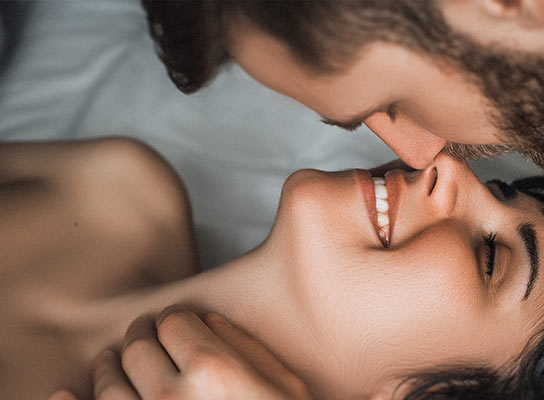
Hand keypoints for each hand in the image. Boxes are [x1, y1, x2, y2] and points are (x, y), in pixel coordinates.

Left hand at [49, 306, 310, 399]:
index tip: (175, 323)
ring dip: (109, 367)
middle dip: (142, 335)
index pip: (173, 321)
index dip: (174, 319)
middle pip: (138, 345)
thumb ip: (249, 347)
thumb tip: (211, 321)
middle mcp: (173, 396)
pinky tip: (66, 396)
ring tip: (114, 363)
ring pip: (108, 383)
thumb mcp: (287, 387)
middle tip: (145, 336)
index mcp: (215, 370)